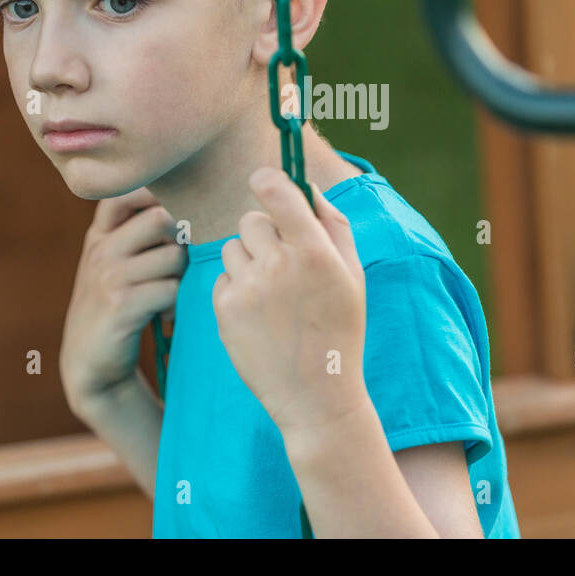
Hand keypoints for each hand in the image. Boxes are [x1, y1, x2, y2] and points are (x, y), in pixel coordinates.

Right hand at [60, 186, 186, 418]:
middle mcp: (100, 249)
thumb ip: (139, 234)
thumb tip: (195, 207)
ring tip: (176, 294)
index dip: (159, 197)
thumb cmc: (117, 304)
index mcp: (100, 234)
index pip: (128, 193)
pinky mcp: (120, 305)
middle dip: (184, 240)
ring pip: (172, 256)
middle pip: (161, 219)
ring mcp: (108, 276)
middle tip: (185, 264)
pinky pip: (169, 289)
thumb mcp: (116, 263)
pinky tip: (170, 314)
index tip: (178, 218)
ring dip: (184, 276)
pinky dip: (178, 303)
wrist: (90, 359)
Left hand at [211, 166, 367, 436]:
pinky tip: (259, 315)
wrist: (316, 395)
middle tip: (282, 262)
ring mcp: (248, 288)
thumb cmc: (339, 329)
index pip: (278, 192)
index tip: (262, 181)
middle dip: (263, 233)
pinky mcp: (225, 310)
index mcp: (314, 251)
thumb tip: (305, 185)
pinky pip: (222, 278)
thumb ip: (332, 224)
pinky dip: (237, 289)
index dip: (266, 180)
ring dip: (248, 261)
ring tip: (272, 295)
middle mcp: (279, 265)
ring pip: (232, 248)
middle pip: (251, 220)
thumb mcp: (352, 274)